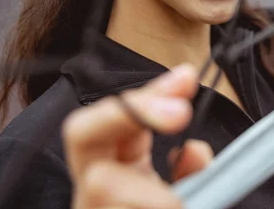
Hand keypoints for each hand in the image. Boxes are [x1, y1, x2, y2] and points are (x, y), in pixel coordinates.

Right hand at [63, 64, 211, 208]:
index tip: (187, 77)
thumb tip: (192, 149)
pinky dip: (162, 203)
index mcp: (115, 165)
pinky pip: (113, 205)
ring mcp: (91, 207)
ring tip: (180, 205)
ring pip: (100, 184)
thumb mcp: (183, 192)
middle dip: (131, 112)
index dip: (149, 94)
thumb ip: (189, 170)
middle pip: (81, 132)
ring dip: (153, 193)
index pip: (116, 116)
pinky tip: (177, 206)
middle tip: (180, 112)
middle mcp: (92, 187)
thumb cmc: (168, 206)